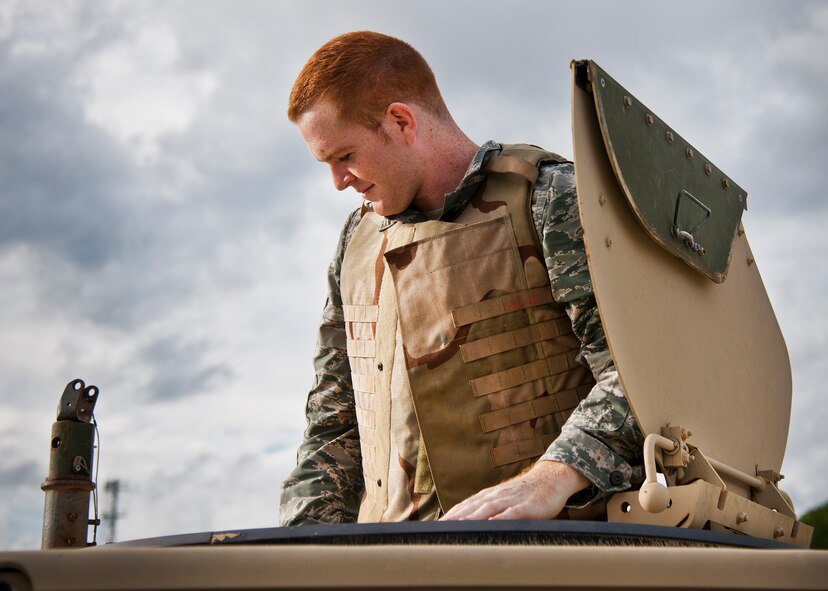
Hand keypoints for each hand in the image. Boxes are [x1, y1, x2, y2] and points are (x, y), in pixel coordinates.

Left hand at [439, 460, 589, 520]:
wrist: (550, 479)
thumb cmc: (525, 494)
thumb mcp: (504, 500)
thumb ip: (489, 510)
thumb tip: (472, 522)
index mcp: (490, 495)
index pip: (466, 505)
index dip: (452, 515)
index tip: (437, 525)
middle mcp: (497, 496)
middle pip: (473, 507)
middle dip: (456, 518)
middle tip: (441, 528)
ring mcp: (511, 500)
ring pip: (488, 509)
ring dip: (473, 517)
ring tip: (459, 525)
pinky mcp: (527, 506)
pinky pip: (512, 513)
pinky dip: (501, 517)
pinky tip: (492, 523)